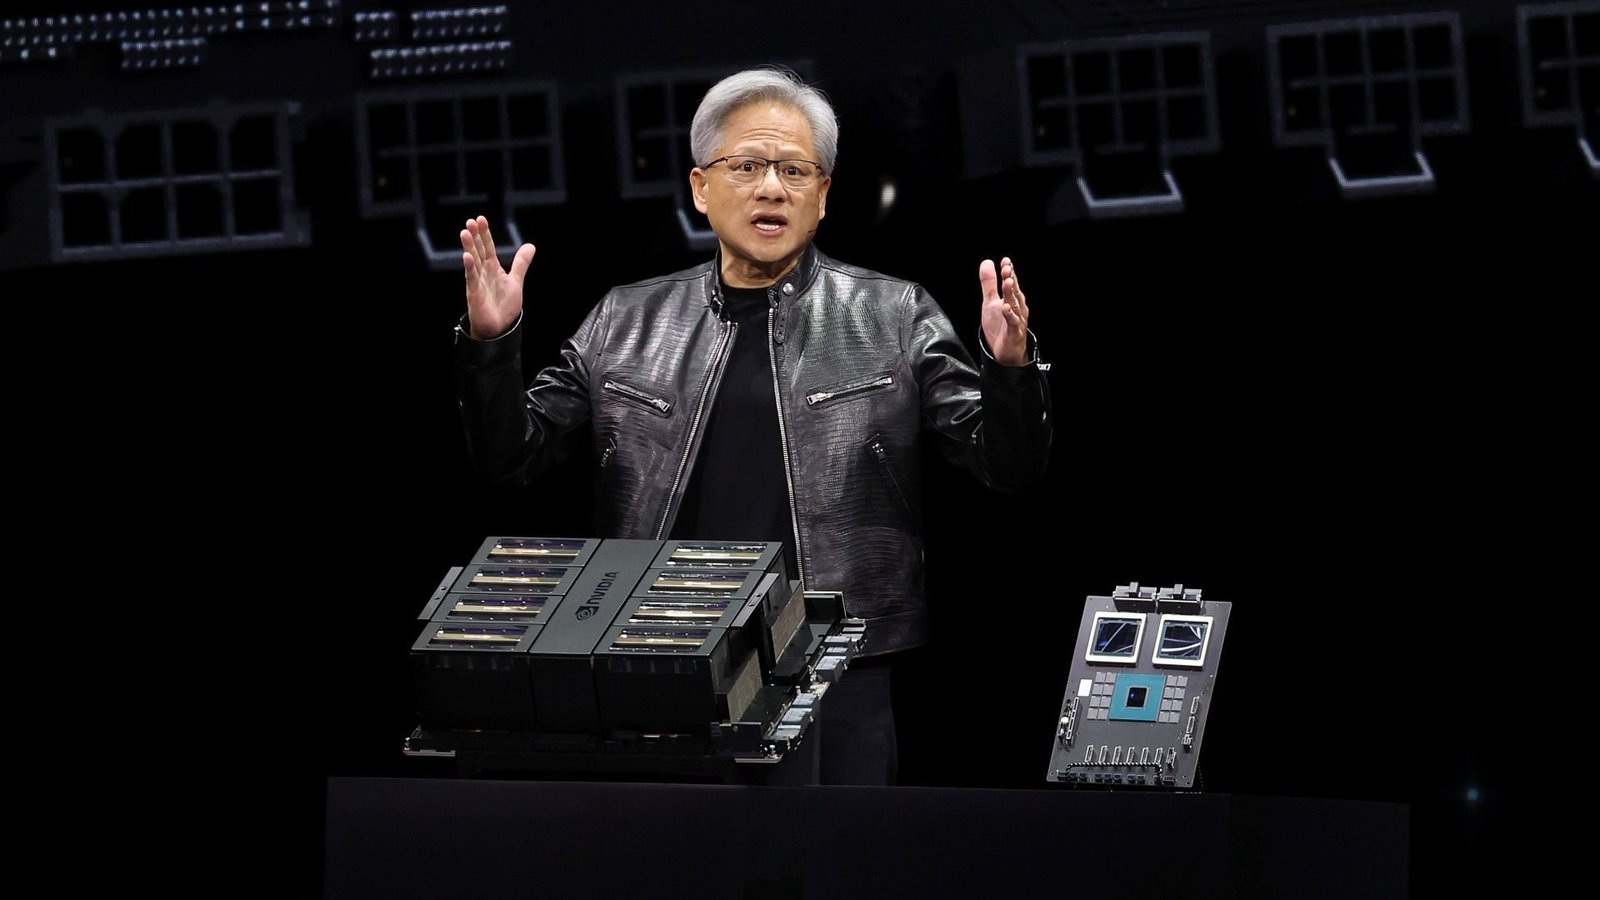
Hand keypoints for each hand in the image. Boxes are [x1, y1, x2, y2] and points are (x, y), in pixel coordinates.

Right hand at [461, 215, 534, 340]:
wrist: (499, 328)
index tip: (481, 219)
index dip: (485, 234)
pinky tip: (467, 256)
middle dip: (475, 236)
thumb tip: (530, 245)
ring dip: (469, 247)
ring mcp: (477, 283)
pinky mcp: (474, 294)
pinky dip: (469, 268)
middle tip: (471, 221)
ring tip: (465, 233)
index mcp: (492, 268)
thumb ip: (520, 263)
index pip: (488, 247)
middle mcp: (483, 273)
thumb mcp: (515, 280)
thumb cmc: (504, 305)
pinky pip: (471, 279)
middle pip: (478, 251)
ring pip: (472, 262)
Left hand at [978, 257, 1029, 365]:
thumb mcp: (990, 302)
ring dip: (1011, 293)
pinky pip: (1012, 322)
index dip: (1009, 271)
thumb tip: (987, 262)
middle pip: (1014, 291)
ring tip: (1007, 281)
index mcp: (1012, 299)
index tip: (1005, 260)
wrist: (1005, 353)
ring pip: (1015, 304)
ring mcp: (1017, 320)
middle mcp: (1018, 308)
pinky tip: (1005, 307)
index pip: (1011, 283)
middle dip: (1011, 279)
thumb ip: (989, 284)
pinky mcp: (1014, 333)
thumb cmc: (1000, 327)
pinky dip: (1009, 315)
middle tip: (1006, 268)